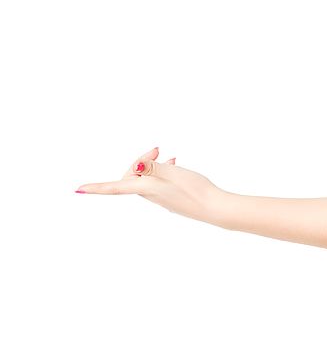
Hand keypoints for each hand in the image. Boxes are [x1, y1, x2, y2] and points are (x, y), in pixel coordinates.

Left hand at [75, 147, 226, 222]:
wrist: (215, 208)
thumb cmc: (195, 190)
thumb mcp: (172, 173)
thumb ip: (152, 167)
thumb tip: (137, 165)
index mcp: (146, 188)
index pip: (114, 186)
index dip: (96, 188)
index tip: (78, 191)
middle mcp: (151, 195)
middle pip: (133, 176)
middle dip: (141, 161)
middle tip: (158, 150)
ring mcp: (162, 199)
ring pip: (148, 179)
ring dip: (154, 165)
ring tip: (169, 156)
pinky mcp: (172, 199)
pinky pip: (159, 183)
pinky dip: (164, 172)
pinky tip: (175, 165)